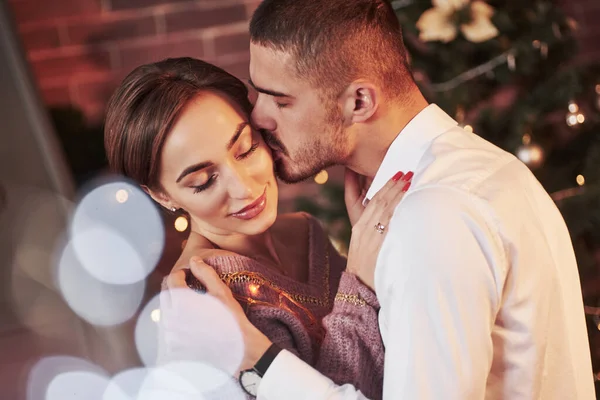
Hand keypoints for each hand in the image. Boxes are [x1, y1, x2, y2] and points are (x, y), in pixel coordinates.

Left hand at [160, 258, 271, 372]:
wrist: (238, 350)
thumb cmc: (232, 320)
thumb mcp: (221, 293)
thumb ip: (206, 273)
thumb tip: (193, 260)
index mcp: (182, 302)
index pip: (172, 280)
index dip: (181, 273)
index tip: (189, 273)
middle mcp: (172, 319)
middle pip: (165, 295)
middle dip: (174, 287)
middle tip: (188, 285)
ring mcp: (171, 335)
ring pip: (165, 312)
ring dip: (173, 304)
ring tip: (189, 303)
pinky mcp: (174, 347)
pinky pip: (168, 329)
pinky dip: (175, 321)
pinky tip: (189, 321)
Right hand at [346, 171, 411, 289]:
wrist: (358, 288)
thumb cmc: (364, 269)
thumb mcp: (363, 246)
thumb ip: (375, 232)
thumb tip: (392, 220)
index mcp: (358, 227)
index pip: (373, 201)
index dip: (386, 186)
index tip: (397, 176)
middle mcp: (363, 229)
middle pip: (380, 201)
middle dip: (394, 185)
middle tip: (407, 173)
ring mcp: (371, 237)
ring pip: (386, 209)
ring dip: (399, 194)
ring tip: (410, 182)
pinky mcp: (379, 245)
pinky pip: (391, 224)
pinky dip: (399, 211)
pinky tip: (408, 203)